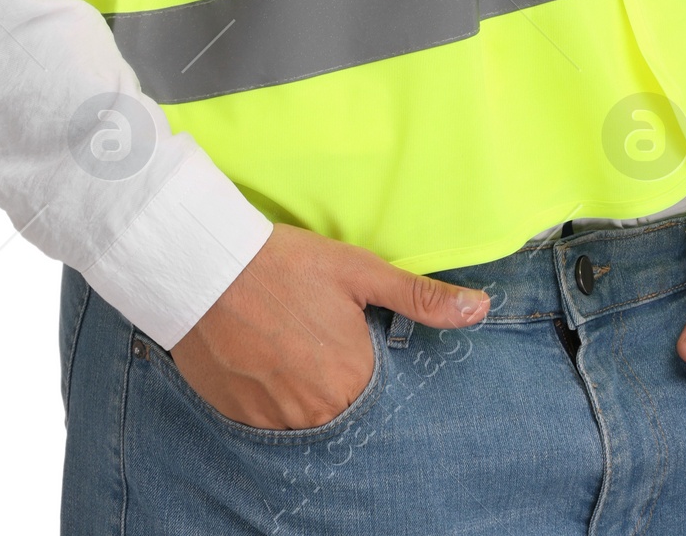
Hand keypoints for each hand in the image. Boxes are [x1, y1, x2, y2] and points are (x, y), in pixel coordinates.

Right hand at [170, 224, 489, 428]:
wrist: (206, 266)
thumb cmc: (286, 264)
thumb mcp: (359, 270)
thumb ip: (420, 297)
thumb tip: (480, 309)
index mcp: (354, 378)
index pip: (379, 391)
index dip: (366, 362)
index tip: (349, 339)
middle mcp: (318, 412)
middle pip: (342, 407)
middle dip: (335, 377)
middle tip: (314, 338)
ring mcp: (276, 421)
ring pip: (305, 417)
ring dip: (303, 390)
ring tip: (287, 346)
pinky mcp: (240, 419)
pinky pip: (268, 422)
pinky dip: (270, 397)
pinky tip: (262, 359)